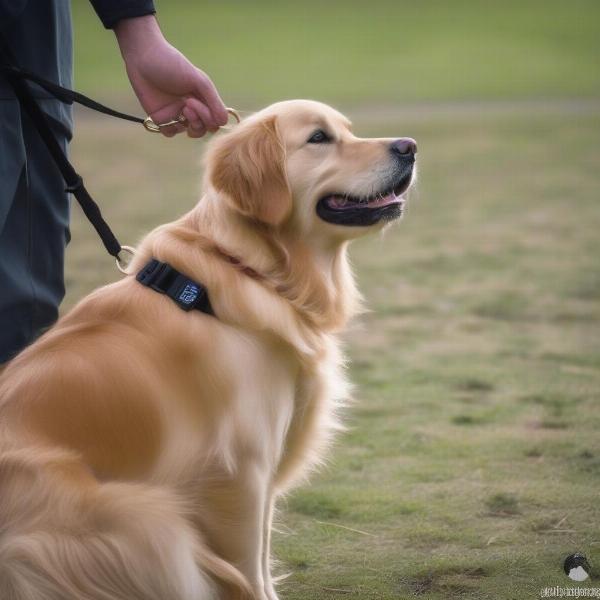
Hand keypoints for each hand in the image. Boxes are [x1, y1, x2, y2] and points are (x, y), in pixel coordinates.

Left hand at [114, 16, 228, 136]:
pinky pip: (170, 132)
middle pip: (205, 129)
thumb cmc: (173, 64)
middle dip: (200, 121)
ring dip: (188, 124)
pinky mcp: (161, 118)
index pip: (215, 120)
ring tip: (182, 107)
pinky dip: (171, 127)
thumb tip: (224, 122)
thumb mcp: (199, 80)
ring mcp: (177, 114)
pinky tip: (166, 114)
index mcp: (203, 99)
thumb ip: (214, 101)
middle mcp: (192, 108)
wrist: (143, 57)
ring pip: (190, 132)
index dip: (211, 118)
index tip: (197, 102)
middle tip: (187, 104)